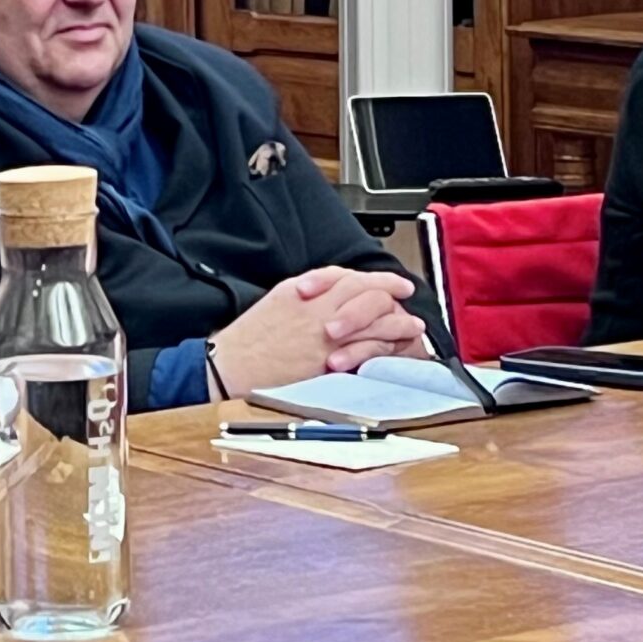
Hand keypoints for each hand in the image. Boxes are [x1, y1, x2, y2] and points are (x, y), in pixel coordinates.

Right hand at [209, 268, 429, 396]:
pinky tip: (396, 345)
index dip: (374, 277)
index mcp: (302, 289)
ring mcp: (324, 331)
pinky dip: (385, 343)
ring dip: (397, 318)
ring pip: (372, 315)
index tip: (390, 282)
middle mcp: (316, 305)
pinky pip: (366, 344)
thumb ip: (307, 296)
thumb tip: (331, 295)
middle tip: (406, 294)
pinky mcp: (327, 357)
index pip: (347, 275)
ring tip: (412, 324)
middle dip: (390, 289)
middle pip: (365, 290)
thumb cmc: (247, 342)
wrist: (231, 366)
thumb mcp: (276, 304)